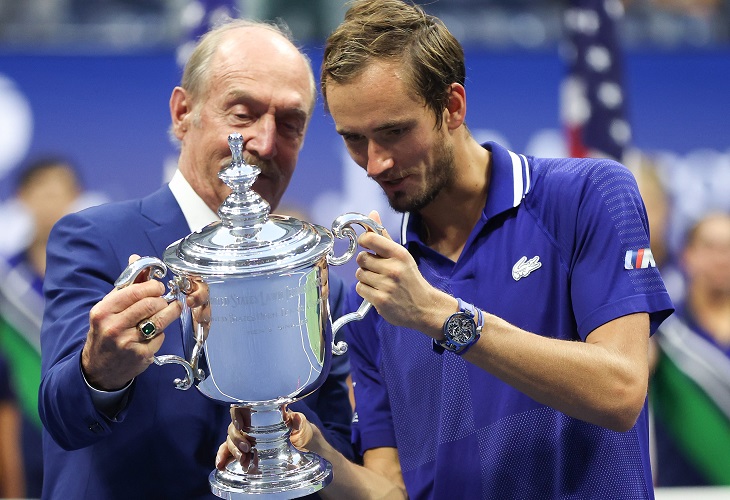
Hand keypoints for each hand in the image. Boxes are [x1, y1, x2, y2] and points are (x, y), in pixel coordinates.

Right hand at [80, 254, 181, 390]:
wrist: (98, 369)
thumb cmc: (105, 333)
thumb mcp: (108, 309)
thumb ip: (125, 285)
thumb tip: (137, 258)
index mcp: (103, 311)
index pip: (135, 291)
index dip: (152, 286)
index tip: (158, 287)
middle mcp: (113, 327)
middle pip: (151, 305)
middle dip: (162, 300)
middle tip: (164, 300)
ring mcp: (127, 343)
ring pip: (160, 320)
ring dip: (170, 312)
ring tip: (171, 309)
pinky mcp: (141, 356)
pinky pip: (160, 337)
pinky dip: (161, 333)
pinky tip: (154, 333)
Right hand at [215, 408, 315, 471]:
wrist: (310, 451)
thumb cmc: (306, 435)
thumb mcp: (304, 427)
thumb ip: (298, 421)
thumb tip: (294, 416)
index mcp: (264, 414)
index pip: (243, 408)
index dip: (237, 414)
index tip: (240, 425)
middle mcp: (253, 425)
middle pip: (234, 426)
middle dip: (237, 439)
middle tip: (247, 449)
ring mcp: (249, 438)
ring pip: (231, 440)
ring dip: (232, 450)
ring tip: (243, 460)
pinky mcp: (248, 452)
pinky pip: (230, 452)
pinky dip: (223, 457)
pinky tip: (221, 465)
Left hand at [355, 211, 452, 336]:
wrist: (424, 307)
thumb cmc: (410, 278)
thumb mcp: (402, 256)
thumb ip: (384, 236)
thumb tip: (372, 213)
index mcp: (399, 253)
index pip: (370, 239)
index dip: (363, 241)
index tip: (366, 246)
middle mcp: (393, 268)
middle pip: (361, 258)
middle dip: (366, 264)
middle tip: (378, 270)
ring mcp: (386, 285)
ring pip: (359, 274)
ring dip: (366, 278)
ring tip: (379, 282)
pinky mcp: (380, 301)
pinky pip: (360, 288)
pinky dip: (366, 290)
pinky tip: (378, 292)